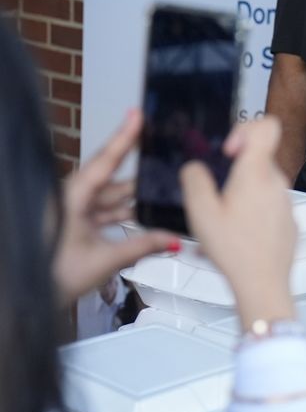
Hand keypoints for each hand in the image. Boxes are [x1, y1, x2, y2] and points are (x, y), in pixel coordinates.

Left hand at [52, 110, 177, 305]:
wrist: (28, 296)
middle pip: (111, 179)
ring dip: (134, 199)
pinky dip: (123, 214)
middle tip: (161, 153)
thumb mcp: (105, 259)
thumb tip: (173, 239)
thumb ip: (143, 246)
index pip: (104, 162)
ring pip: (109, 198)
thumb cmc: (55, 275)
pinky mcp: (74, 225)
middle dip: (139, 172)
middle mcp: (71, 199)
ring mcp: (72, 212)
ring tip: (163, 191)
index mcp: (72, 198)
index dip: (123, 137)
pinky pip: (104, 212)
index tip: (137, 114)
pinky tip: (144, 216)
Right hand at [180, 117, 297, 327]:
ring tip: (223, 219)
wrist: (263, 284)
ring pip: (261, 183)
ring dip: (241, 193)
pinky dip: (252, 211)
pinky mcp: (288, 219)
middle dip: (233, 170)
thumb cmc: (236, 252)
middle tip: (216, 193)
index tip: (228, 150)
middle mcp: (277, 183)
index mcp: (257, 174)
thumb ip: (194, 179)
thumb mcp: (200, 212)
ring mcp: (286, 201)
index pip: (267, 126)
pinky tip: (237, 233)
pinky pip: (268, 204)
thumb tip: (195, 167)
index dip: (244, 128)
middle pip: (257, 159)